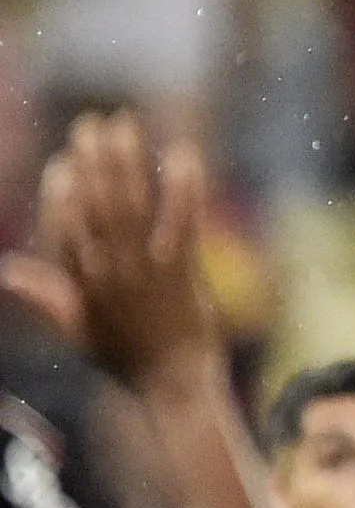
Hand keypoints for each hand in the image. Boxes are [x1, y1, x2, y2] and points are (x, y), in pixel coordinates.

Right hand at [24, 115, 221, 388]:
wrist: (172, 384)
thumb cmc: (126, 356)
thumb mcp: (76, 328)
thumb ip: (44, 296)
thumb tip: (6, 274)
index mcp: (82, 285)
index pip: (62, 229)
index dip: (61, 193)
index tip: (63, 162)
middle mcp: (108, 272)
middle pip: (93, 206)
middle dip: (90, 161)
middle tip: (91, 124)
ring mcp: (144, 271)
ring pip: (129, 206)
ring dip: (125, 161)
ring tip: (124, 125)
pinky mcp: (181, 272)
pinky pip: (181, 220)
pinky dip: (182, 186)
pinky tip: (183, 153)